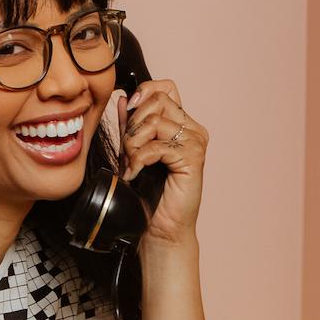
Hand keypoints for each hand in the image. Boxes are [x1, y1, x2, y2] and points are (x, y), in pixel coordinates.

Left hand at [115, 77, 207, 247]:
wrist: (161, 231)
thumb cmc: (149, 198)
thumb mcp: (133, 154)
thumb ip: (130, 127)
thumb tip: (123, 100)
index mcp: (182, 125)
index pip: (165, 88)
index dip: (144, 93)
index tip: (128, 111)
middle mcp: (193, 130)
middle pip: (157, 101)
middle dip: (132, 124)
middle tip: (126, 152)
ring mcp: (195, 142)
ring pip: (155, 120)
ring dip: (133, 143)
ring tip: (130, 165)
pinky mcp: (192, 158)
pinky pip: (157, 146)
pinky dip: (139, 159)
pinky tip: (134, 174)